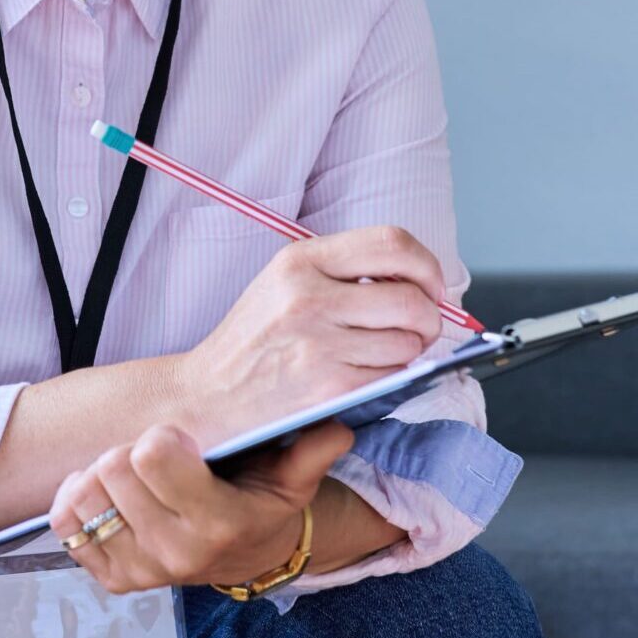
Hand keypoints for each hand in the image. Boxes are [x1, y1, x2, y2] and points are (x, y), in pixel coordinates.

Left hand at [48, 420, 353, 591]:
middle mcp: (177, 553)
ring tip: (133, 476)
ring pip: (85, 495)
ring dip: (101, 474)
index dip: (164, 436)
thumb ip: (313, 448)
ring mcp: (142, 570)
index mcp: (219, 523)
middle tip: (157, 459)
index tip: (181, 440)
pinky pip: (67, 524)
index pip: (152, 455)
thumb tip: (334, 425)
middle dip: (132, 451)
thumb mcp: (293, 476)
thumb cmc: (262, 503)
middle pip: (113, 468)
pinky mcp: (115, 578)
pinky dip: (79, 500)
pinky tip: (111, 496)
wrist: (248, 556)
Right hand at [173, 225, 448, 441]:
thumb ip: (343, 272)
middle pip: (410, 296)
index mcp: (300, 260)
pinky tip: (370, 374)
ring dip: (412, 351)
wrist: (207, 394)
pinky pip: (391, 375)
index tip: (429, 285)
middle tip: (422, 326)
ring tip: (388, 352)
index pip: (392, 243)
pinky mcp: (327, 384)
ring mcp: (318, 342)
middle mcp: (308, 296)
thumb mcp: (284, 283)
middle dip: (430, 316)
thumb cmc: (253, 339)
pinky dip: (393, 377)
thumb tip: (419, 281)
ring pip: (407, 341)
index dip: (426, 265)